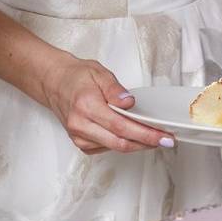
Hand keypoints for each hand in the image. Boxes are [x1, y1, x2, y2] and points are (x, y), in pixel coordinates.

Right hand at [42, 57, 175, 154]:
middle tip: (167, 140)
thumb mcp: (99, 73)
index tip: (163, 136)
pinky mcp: (80, 142)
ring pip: (114, 147)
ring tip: (155, 137)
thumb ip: (115, 89)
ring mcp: (78, 136)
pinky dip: (123, 143)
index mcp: (86, 106)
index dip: (145, 134)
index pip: (121, 126)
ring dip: (137, 144)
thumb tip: (129, 102)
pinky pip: (106, 147)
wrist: (54, 83)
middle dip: (146, 143)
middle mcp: (80, 125)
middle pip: (119, 142)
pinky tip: (135, 136)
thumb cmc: (77, 76)